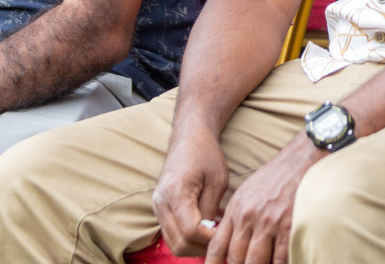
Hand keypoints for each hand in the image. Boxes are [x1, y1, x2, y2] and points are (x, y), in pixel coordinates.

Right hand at [152, 125, 228, 255]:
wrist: (188, 138)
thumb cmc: (206, 154)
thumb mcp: (217, 180)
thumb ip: (211, 209)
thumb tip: (211, 236)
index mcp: (176, 193)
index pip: (191, 232)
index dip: (210, 239)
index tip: (227, 234)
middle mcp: (161, 203)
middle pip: (180, 243)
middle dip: (203, 247)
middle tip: (223, 238)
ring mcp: (158, 207)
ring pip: (174, 244)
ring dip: (195, 246)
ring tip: (215, 235)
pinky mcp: (160, 209)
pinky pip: (172, 235)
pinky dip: (188, 239)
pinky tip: (205, 230)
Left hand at [206, 136, 324, 263]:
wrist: (299, 161)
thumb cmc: (273, 179)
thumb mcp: (246, 194)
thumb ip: (235, 219)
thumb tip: (228, 245)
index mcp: (236, 210)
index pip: (217, 246)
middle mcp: (249, 218)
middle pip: (236, 258)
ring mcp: (269, 223)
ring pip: (255, 262)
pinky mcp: (289, 226)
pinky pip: (280, 259)